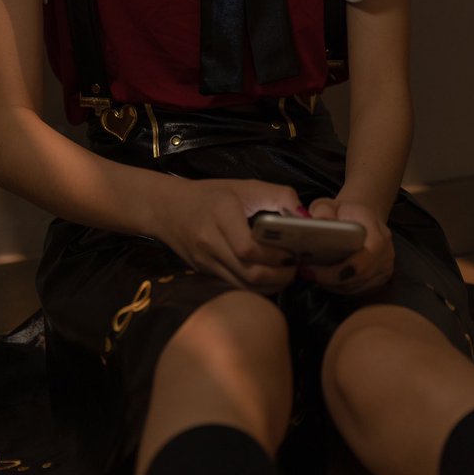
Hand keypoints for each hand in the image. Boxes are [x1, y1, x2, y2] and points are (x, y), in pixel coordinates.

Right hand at [158, 177, 301, 294]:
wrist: (167, 208)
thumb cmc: (211, 195)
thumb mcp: (245, 186)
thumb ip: (279, 196)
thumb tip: (305, 217)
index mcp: (221, 215)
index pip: (248, 248)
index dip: (275, 256)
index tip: (293, 252)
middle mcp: (210, 242)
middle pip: (249, 273)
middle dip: (279, 276)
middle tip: (295, 268)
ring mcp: (205, 262)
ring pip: (243, 287)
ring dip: (270, 286)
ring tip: (285, 274)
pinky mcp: (205, 273)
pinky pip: (234, 287)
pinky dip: (255, 287)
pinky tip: (267, 278)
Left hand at [300, 198, 393, 294]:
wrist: (362, 217)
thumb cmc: (345, 212)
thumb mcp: (331, 204)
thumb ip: (322, 210)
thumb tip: (317, 221)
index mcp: (377, 232)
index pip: (364, 258)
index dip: (338, 270)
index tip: (312, 268)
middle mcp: (386, 252)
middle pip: (359, 276)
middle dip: (329, 279)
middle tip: (306, 272)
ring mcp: (386, 267)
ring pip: (357, 286)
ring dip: (332, 284)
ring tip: (311, 274)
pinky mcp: (381, 278)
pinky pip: (358, 289)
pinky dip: (339, 286)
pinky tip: (324, 278)